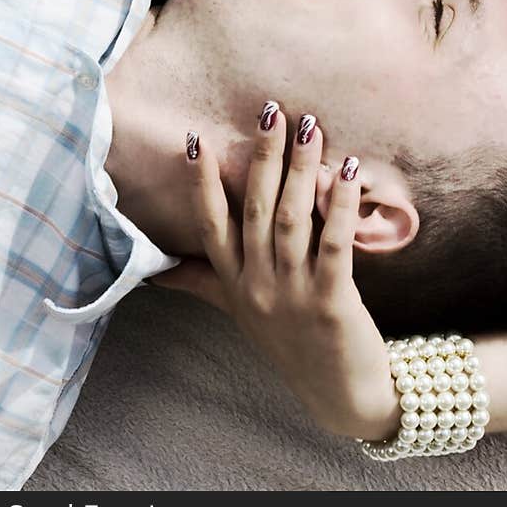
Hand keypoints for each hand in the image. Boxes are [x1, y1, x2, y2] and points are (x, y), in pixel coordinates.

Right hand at [154, 110, 399, 441]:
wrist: (339, 396)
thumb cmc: (289, 345)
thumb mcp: (238, 312)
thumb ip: (203, 283)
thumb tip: (156, 270)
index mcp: (235, 284)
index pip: (211, 226)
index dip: (202, 184)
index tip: (195, 140)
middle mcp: (258, 287)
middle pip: (256, 211)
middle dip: (262, 157)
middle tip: (271, 110)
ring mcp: (293, 295)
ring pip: (293, 220)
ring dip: (301, 170)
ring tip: (310, 128)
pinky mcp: (331, 303)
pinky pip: (335, 246)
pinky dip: (340, 207)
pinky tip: (350, 174)